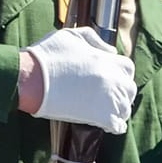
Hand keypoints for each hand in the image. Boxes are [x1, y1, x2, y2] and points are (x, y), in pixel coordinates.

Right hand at [22, 28, 136, 133]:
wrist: (32, 78)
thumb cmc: (47, 55)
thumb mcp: (71, 36)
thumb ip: (93, 39)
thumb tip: (110, 50)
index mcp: (106, 60)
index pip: (128, 68)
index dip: (120, 74)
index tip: (111, 78)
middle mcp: (112, 79)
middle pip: (129, 89)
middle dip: (121, 92)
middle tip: (108, 96)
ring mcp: (108, 99)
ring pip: (125, 108)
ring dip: (118, 109)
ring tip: (106, 111)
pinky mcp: (100, 117)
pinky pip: (118, 126)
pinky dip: (115, 126)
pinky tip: (107, 124)